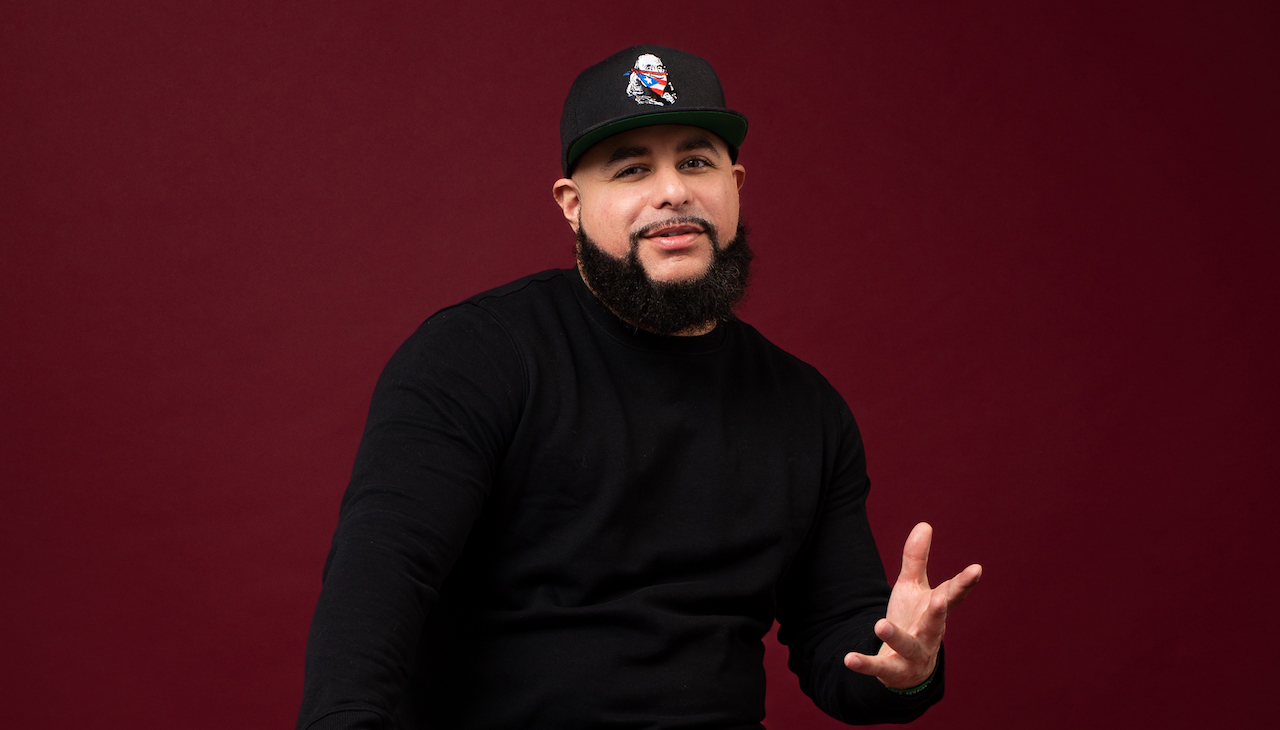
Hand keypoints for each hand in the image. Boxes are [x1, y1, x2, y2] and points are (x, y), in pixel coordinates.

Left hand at [843, 522, 981, 688]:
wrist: (908, 667)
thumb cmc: (913, 619)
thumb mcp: (912, 588)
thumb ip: (916, 559)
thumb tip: (924, 524)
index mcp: (935, 611)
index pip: (952, 594)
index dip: (965, 582)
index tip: (977, 568)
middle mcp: (930, 634)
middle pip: (936, 623)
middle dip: (938, 612)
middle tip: (939, 600)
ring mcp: (913, 654)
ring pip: (907, 646)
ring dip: (895, 636)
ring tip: (880, 625)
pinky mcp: (894, 670)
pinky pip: (879, 668)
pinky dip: (865, 664)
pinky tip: (848, 658)